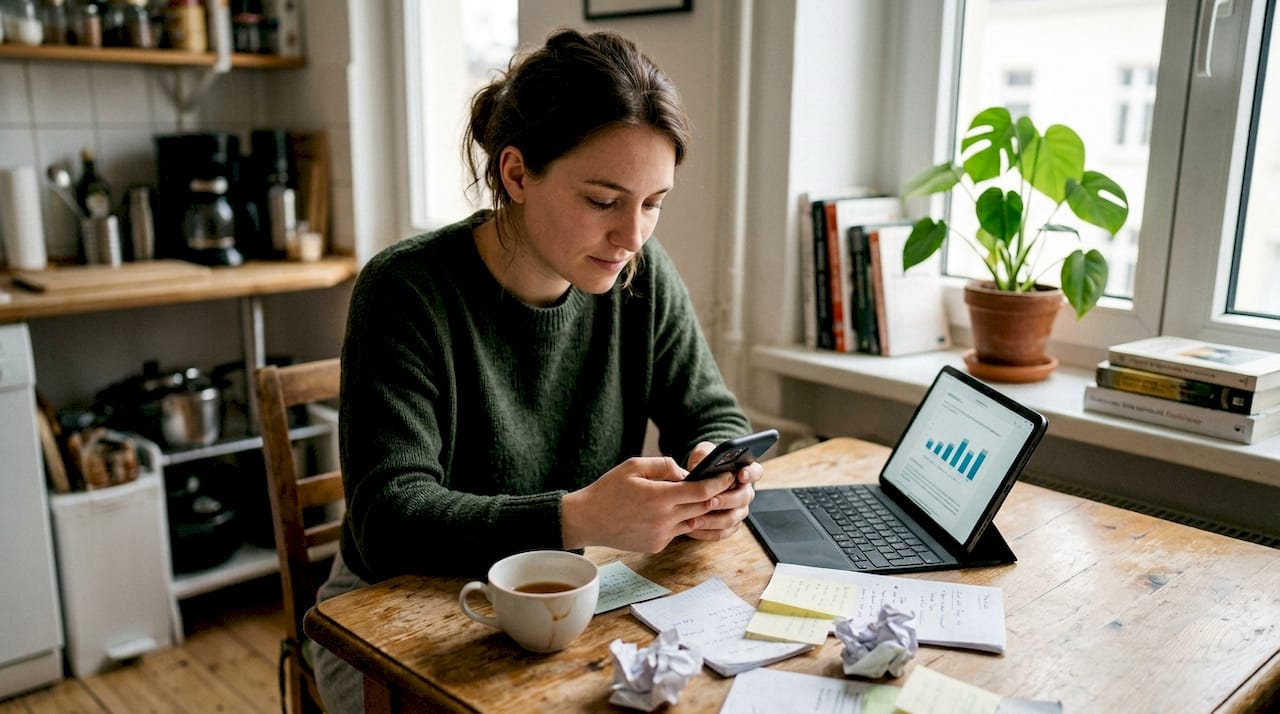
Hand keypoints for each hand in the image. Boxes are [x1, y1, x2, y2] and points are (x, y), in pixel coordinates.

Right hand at [561, 456, 739, 552]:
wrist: (587, 520)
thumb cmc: (608, 489)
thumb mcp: (634, 466)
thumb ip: (664, 465)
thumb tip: (687, 473)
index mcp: (660, 497)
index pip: (701, 491)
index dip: (718, 482)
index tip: (729, 476)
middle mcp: (664, 520)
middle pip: (703, 508)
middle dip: (715, 496)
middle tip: (724, 485)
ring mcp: (661, 536)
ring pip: (692, 522)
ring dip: (698, 510)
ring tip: (699, 497)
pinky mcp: (656, 546)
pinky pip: (676, 532)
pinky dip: (678, 521)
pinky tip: (669, 511)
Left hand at [682, 441, 762, 541]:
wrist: (697, 484)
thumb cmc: (704, 465)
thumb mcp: (703, 454)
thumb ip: (703, 455)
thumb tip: (700, 465)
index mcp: (745, 472)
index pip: (755, 472)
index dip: (750, 474)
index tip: (740, 474)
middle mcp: (745, 493)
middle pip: (742, 498)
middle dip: (725, 500)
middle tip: (709, 501)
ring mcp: (739, 511)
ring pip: (731, 519)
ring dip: (713, 520)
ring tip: (694, 519)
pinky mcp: (729, 526)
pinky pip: (721, 533)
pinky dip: (706, 532)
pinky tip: (691, 529)